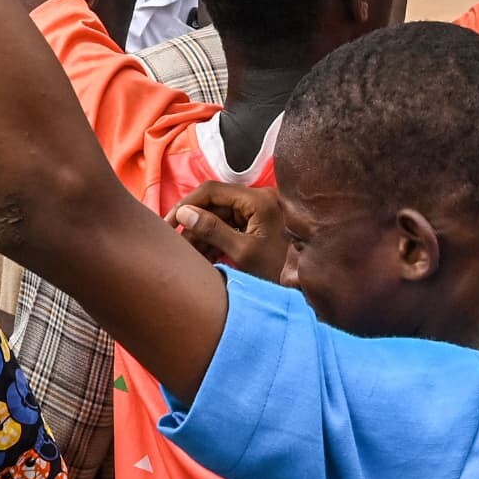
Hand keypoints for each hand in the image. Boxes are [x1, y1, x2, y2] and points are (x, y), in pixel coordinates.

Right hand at [167, 181, 287, 281]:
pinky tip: (202, 258)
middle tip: (176, 244)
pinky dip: (215, 241)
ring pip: (220, 218)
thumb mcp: (243, 252)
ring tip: (188, 255)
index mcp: (258, 199)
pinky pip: (230, 228)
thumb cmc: (280, 270)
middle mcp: (259, 200)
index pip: (212, 191)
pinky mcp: (258, 226)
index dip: (187, 204)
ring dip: (202, 235)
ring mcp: (259, 213)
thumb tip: (184, 213)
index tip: (169, 223)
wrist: (309, 287)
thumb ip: (212, 230)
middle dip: (194, 224)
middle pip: (215, 204)